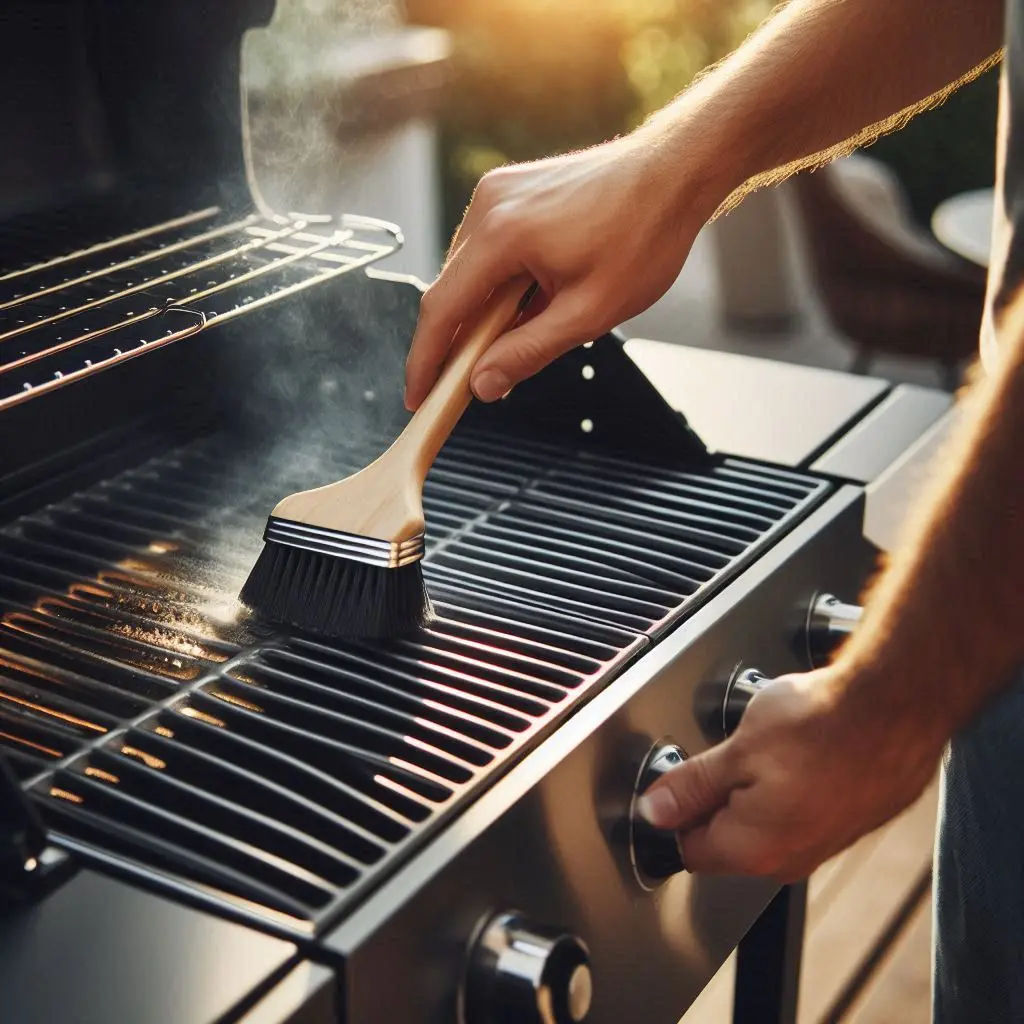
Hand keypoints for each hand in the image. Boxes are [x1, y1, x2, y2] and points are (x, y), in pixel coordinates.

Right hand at [404, 132, 713, 409]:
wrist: (675, 170)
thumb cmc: (644, 233)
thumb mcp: (589, 312)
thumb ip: (528, 351)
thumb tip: (483, 384)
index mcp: (501, 234)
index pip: (441, 310)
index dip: (425, 360)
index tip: (419, 395)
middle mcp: (488, 205)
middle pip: (450, 291)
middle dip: (457, 342)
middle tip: (472, 384)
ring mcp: (496, 192)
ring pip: (468, 272)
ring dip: (481, 313)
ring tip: (514, 342)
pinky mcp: (509, 190)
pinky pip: (486, 249)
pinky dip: (496, 285)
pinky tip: (525, 306)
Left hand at [636, 668, 943, 882]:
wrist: (897, 707)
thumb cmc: (824, 724)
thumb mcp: (738, 749)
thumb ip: (692, 786)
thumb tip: (655, 810)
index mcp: (754, 850)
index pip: (689, 849)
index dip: (675, 811)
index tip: (678, 781)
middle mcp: (791, 857)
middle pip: (727, 836)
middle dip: (718, 796)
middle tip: (729, 752)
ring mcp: (825, 842)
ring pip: (765, 819)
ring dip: (756, 786)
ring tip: (770, 745)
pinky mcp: (849, 820)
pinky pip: (802, 808)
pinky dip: (793, 782)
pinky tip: (800, 748)